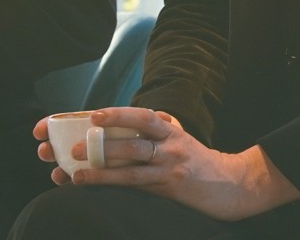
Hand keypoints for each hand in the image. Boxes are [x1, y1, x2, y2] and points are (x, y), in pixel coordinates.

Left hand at [32, 108, 298, 221]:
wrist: (232, 186)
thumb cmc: (198, 165)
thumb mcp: (179, 140)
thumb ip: (153, 133)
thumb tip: (117, 128)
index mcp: (169, 127)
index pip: (137, 115)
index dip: (112, 113)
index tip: (87, 114)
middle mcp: (170, 140)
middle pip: (131, 131)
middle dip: (97, 134)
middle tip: (67, 141)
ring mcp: (170, 162)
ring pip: (130, 156)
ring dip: (99, 160)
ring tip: (72, 163)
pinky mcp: (170, 184)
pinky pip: (134, 180)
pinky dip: (107, 180)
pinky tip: (85, 182)